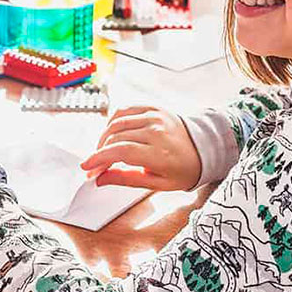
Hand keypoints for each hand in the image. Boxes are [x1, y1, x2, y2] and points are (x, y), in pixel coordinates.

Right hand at [80, 106, 201, 190]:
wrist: (203, 149)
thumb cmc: (182, 169)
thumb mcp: (157, 183)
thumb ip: (126, 179)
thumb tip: (100, 179)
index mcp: (159, 153)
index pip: (120, 152)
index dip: (99, 159)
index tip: (87, 167)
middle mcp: (156, 131)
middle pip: (115, 138)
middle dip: (99, 153)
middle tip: (95, 166)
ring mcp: (154, 117)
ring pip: (116, 123)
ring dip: (104, 138)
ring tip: (104, 151)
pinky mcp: (153, 108)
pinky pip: (125, 110)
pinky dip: (113, 121)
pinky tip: (112, 133)